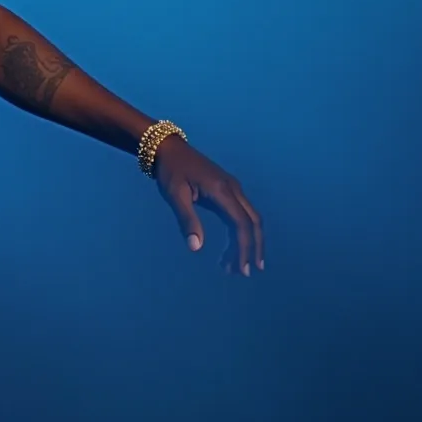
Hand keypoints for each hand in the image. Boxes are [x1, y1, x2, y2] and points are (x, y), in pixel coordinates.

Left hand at [153, 139, 263, 275]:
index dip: (243, 248)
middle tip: (244, 273)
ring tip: (233, 266)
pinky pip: (240, 214)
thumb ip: (186, 220)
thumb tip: (196, 247)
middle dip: (252, 249)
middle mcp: (233, 189)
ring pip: (249, 220)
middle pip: (253, 223)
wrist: (168, 148)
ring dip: (245, 243)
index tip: (240, 269)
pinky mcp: (227, 190)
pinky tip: (231, 247)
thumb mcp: (175, 195)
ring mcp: (232, 189)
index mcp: (222, 191)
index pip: (241, 224)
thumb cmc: (169, 171)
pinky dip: (239, 233)